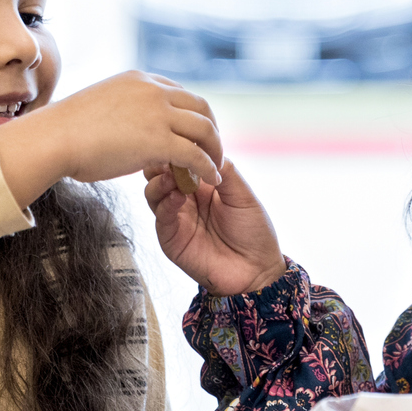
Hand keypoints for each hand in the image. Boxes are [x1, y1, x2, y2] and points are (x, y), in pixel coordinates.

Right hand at [0, 72, 222, 208]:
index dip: (191, 115)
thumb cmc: (66, 130)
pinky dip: (208, 167)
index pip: (179, 93)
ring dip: (214, 149)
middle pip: (200, 106)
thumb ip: (124, 112)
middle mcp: (153, 90)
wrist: (53, 138)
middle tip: (212, 150)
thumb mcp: (102, 107)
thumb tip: (128, 129)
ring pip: (205, 128)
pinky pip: (195, 154)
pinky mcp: (159, 139)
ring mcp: (158, 113)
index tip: (193, 134)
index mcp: (139, 80)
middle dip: (211, 129)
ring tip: (215, 167)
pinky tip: (210, 178)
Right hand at [142, 157, 286, 296]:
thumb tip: (205, 147)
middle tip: (169, 156)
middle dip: (162, 163)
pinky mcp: (171, 239)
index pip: (180, 162)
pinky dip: (165, 204)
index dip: (178, 150)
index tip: (179, 140)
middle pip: (160, 175)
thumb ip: (225, 170)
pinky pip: (161, 217)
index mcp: (203, 186)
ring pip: (154, 193)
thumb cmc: (254, 232)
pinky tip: (176, 196)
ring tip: (171, 176)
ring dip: (160, 182)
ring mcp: (176, 219)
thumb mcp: (243, 194)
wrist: (257, 270)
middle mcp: (185, 199)